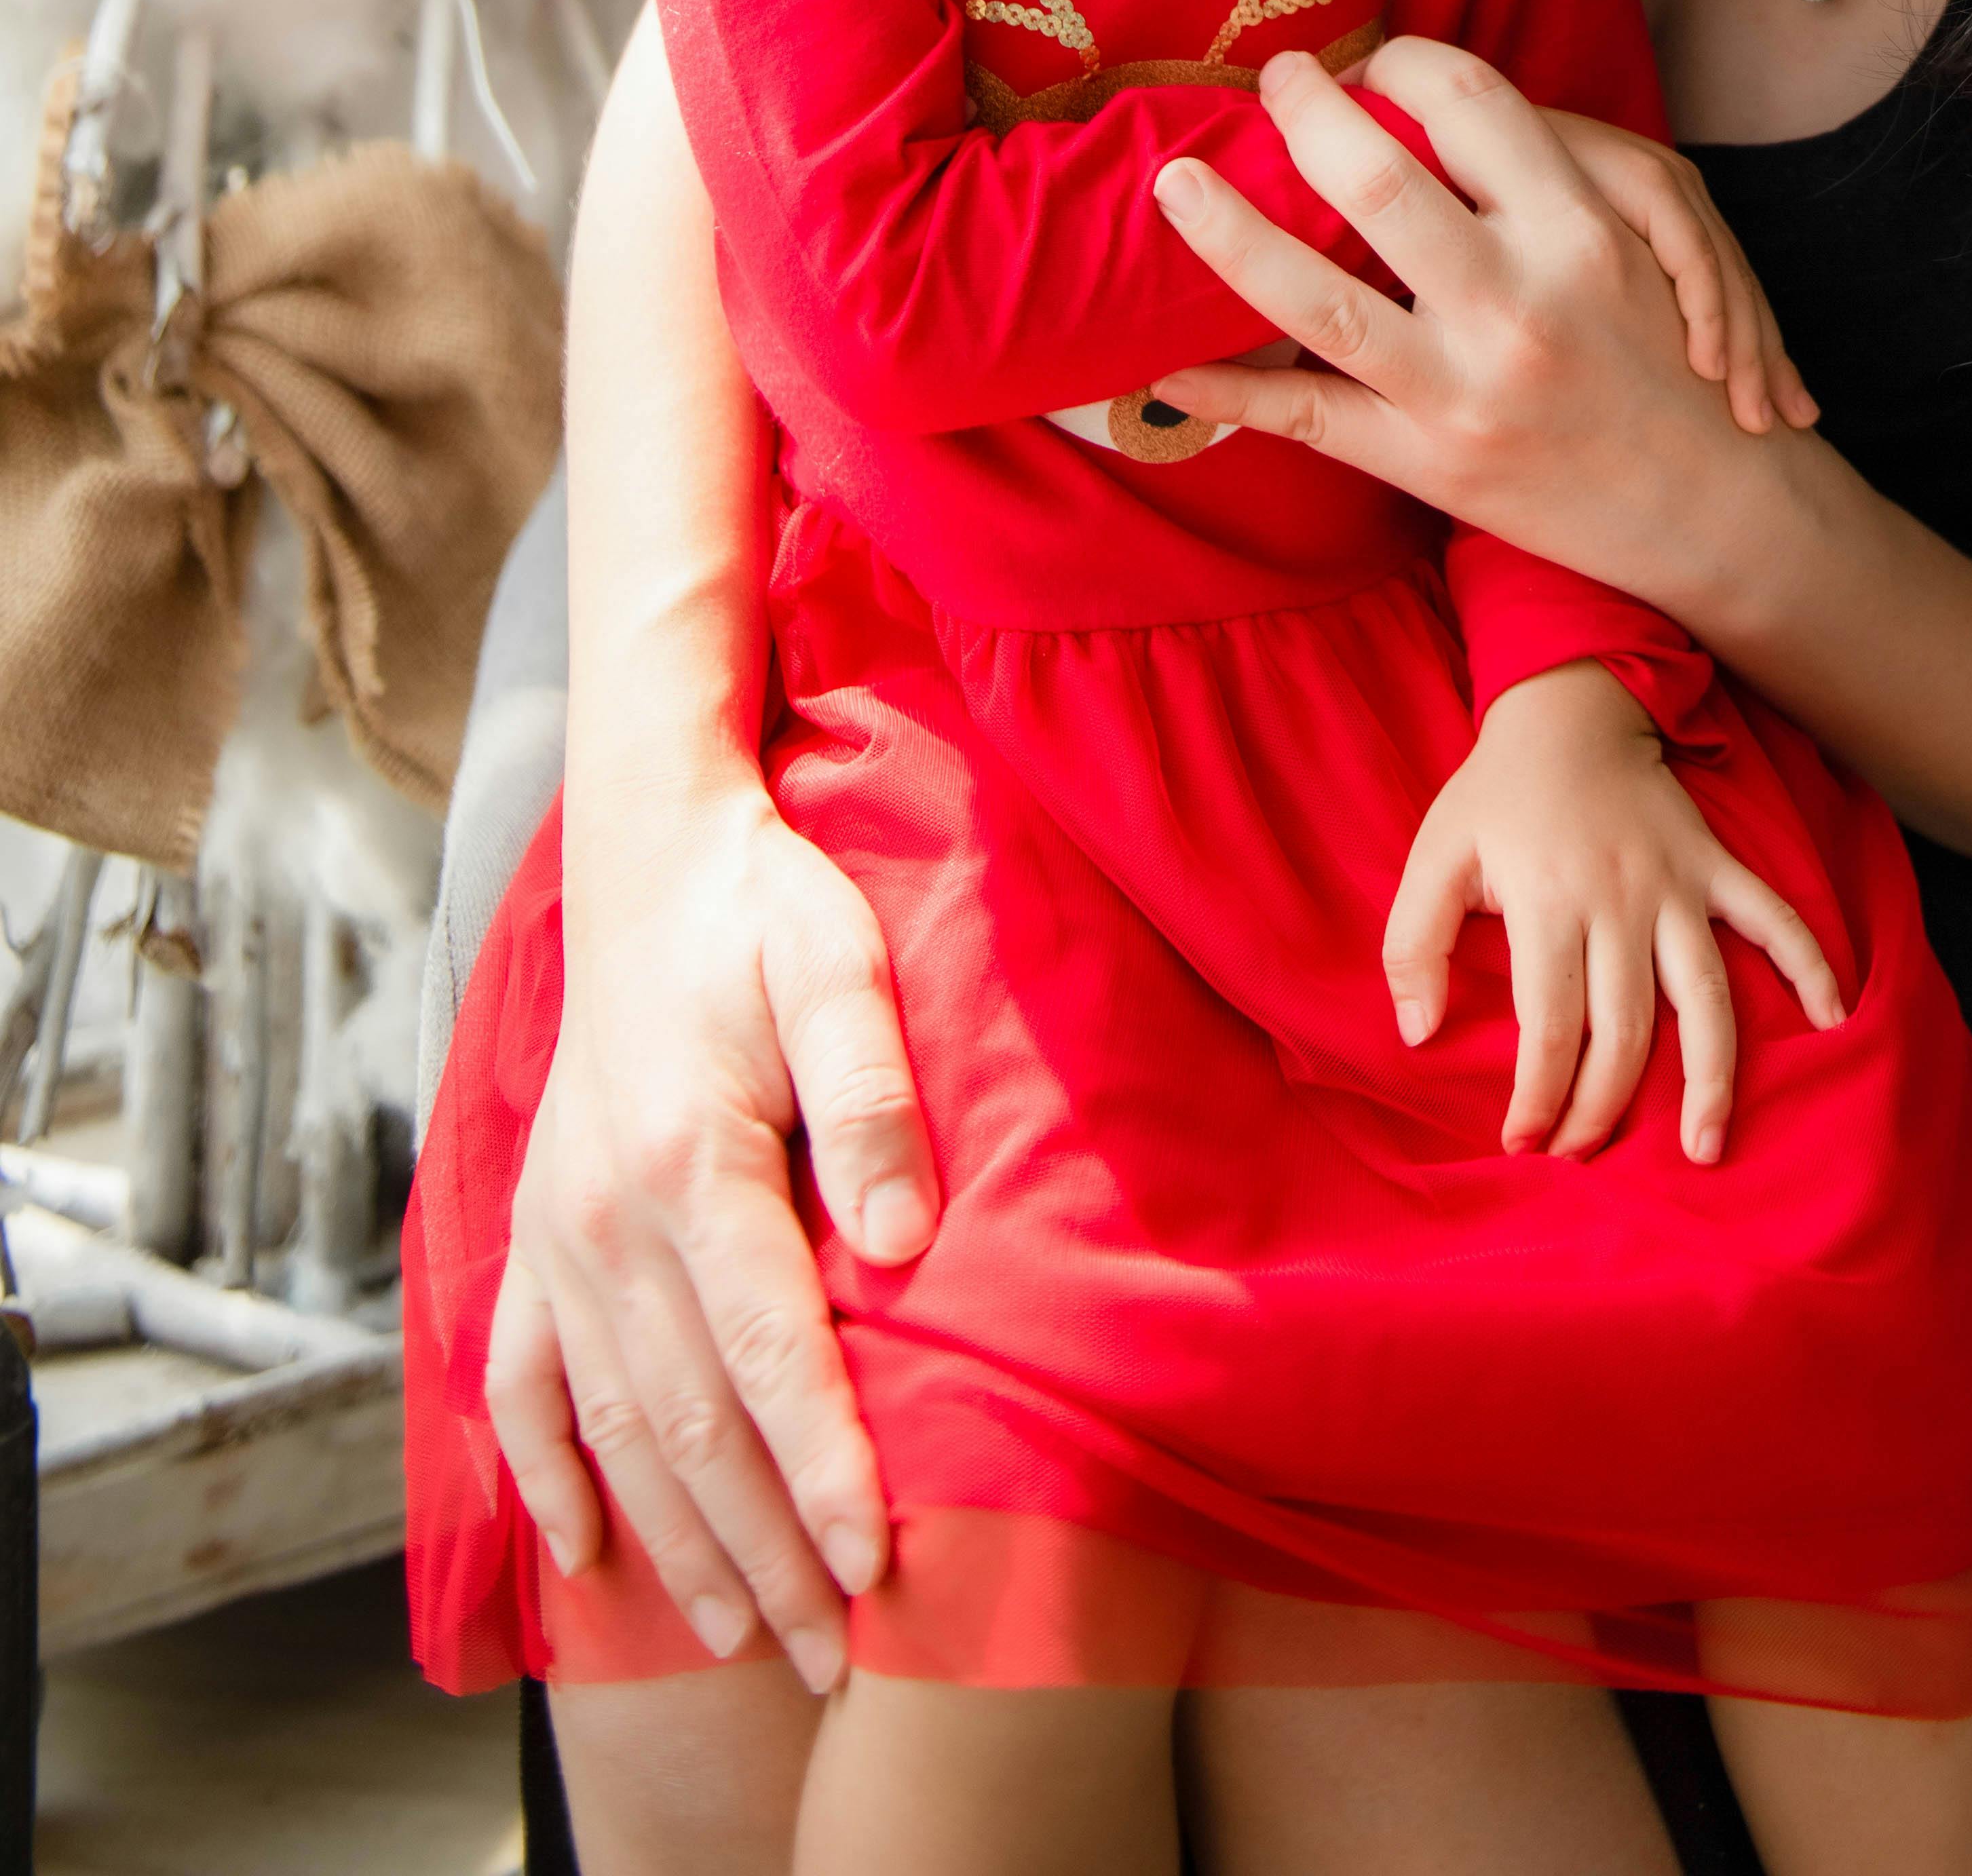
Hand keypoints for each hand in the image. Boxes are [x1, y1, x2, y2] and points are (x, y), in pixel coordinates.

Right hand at [483, 775, 935, 1694]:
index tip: (878, 1565)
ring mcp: (557, 1238)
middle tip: (837, 1656)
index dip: (826, 1469)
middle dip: (768, 1551)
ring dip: (678, 1545)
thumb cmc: (762, 911)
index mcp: (691, 1163)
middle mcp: (608, 1222)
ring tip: (746, 1636)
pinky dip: (549, 1478)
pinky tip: (585, 1555)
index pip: (771, 1355)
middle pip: (694, 1424)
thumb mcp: (838, 966)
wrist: (650, 857)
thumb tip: (906, 1240)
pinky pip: (524, 1387)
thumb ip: (872, 1097)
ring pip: (616, 1430)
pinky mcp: (532, 1237)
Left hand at [1143, 43, 1826, 624]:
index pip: (1468, 101)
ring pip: (1315, 301)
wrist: (1719, 507)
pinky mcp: (1433, 464)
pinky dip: (1226, 390)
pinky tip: (1160, 365)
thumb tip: (1425, 120)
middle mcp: (1518, 301)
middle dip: (1305, 113)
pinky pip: (1306, 418)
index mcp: (1578, 228)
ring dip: (1229, 235)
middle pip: (1377, 179)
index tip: (1369, 58)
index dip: (1402, 61)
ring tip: (1174, 182)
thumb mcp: (1641, 248)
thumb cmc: (1676, 365)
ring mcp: (1466, 389)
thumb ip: (1543, 184)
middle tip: (1273, 79)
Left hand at [1387, 659, 1841, 1162]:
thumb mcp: (1433, 857)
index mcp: (1548, 903)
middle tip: (1582, 1154)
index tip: (1524, 1140)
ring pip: (1706, 998)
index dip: (1539, 1096)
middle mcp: (1621, 902)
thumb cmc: (1495, 794)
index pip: (1551, 1027)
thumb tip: (1417, 1034)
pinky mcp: (1715, 866)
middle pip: (1626, 1032)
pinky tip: (1833, 1017)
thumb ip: (1413, 946)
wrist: (1567, 708)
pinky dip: (1809, 964)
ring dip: (1711, 1078)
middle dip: (1603, 1108)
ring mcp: (1677, 886)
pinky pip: (1773, 918)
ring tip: (1707, 1147)